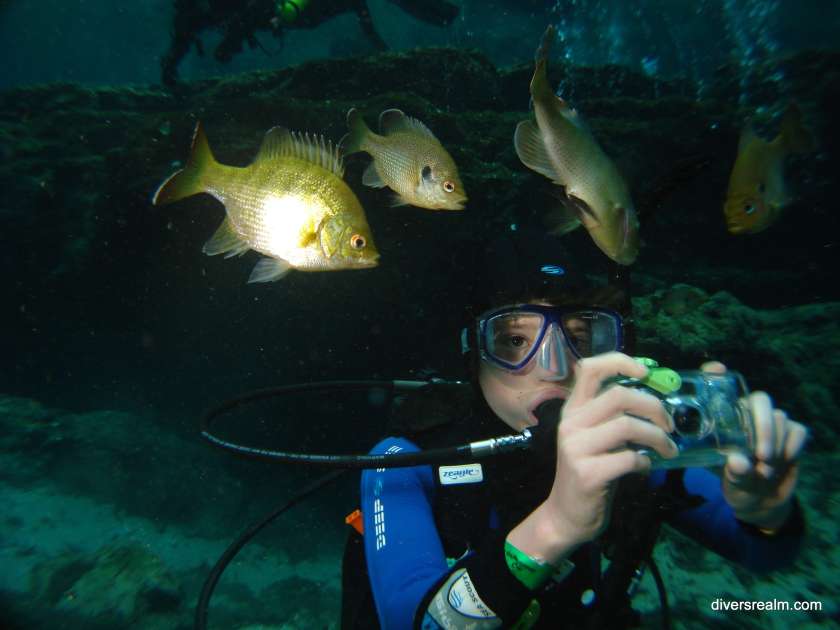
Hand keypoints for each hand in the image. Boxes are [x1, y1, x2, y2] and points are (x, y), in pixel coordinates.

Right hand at [541, 353, 676, 550]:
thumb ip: (612, 416)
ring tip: (669, 449)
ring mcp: (576, 448)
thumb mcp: (594, 437)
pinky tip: (646, 467)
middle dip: (654, 407)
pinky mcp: (587, 473)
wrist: (566, 516)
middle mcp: (571, 423)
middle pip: (619, 395)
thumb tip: (655, 399)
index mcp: (573, 410)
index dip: (620, 362)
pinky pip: (629, 458)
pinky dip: (646, 461)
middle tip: (670, 425)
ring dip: (658, 437)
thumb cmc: (589, 471)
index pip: (591, 368)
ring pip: (627, 425)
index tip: (646, 372)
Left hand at [702, 361, 807, 530]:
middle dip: (763, 425)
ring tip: (764, 471)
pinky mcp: (792, 433)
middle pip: (760, 400)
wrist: (761, 499)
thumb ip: (734, 471)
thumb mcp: (730, 480)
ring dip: (775, 446)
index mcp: (726, 419)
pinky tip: (783, 461)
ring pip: (779, 418)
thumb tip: (737, 461)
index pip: (720, 388)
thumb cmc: (737, 482)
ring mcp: (772, 422)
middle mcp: (748, 414)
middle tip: (761, 454)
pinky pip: (797, 431)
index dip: (716, 374)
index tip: (717, 370)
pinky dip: (791, 446)